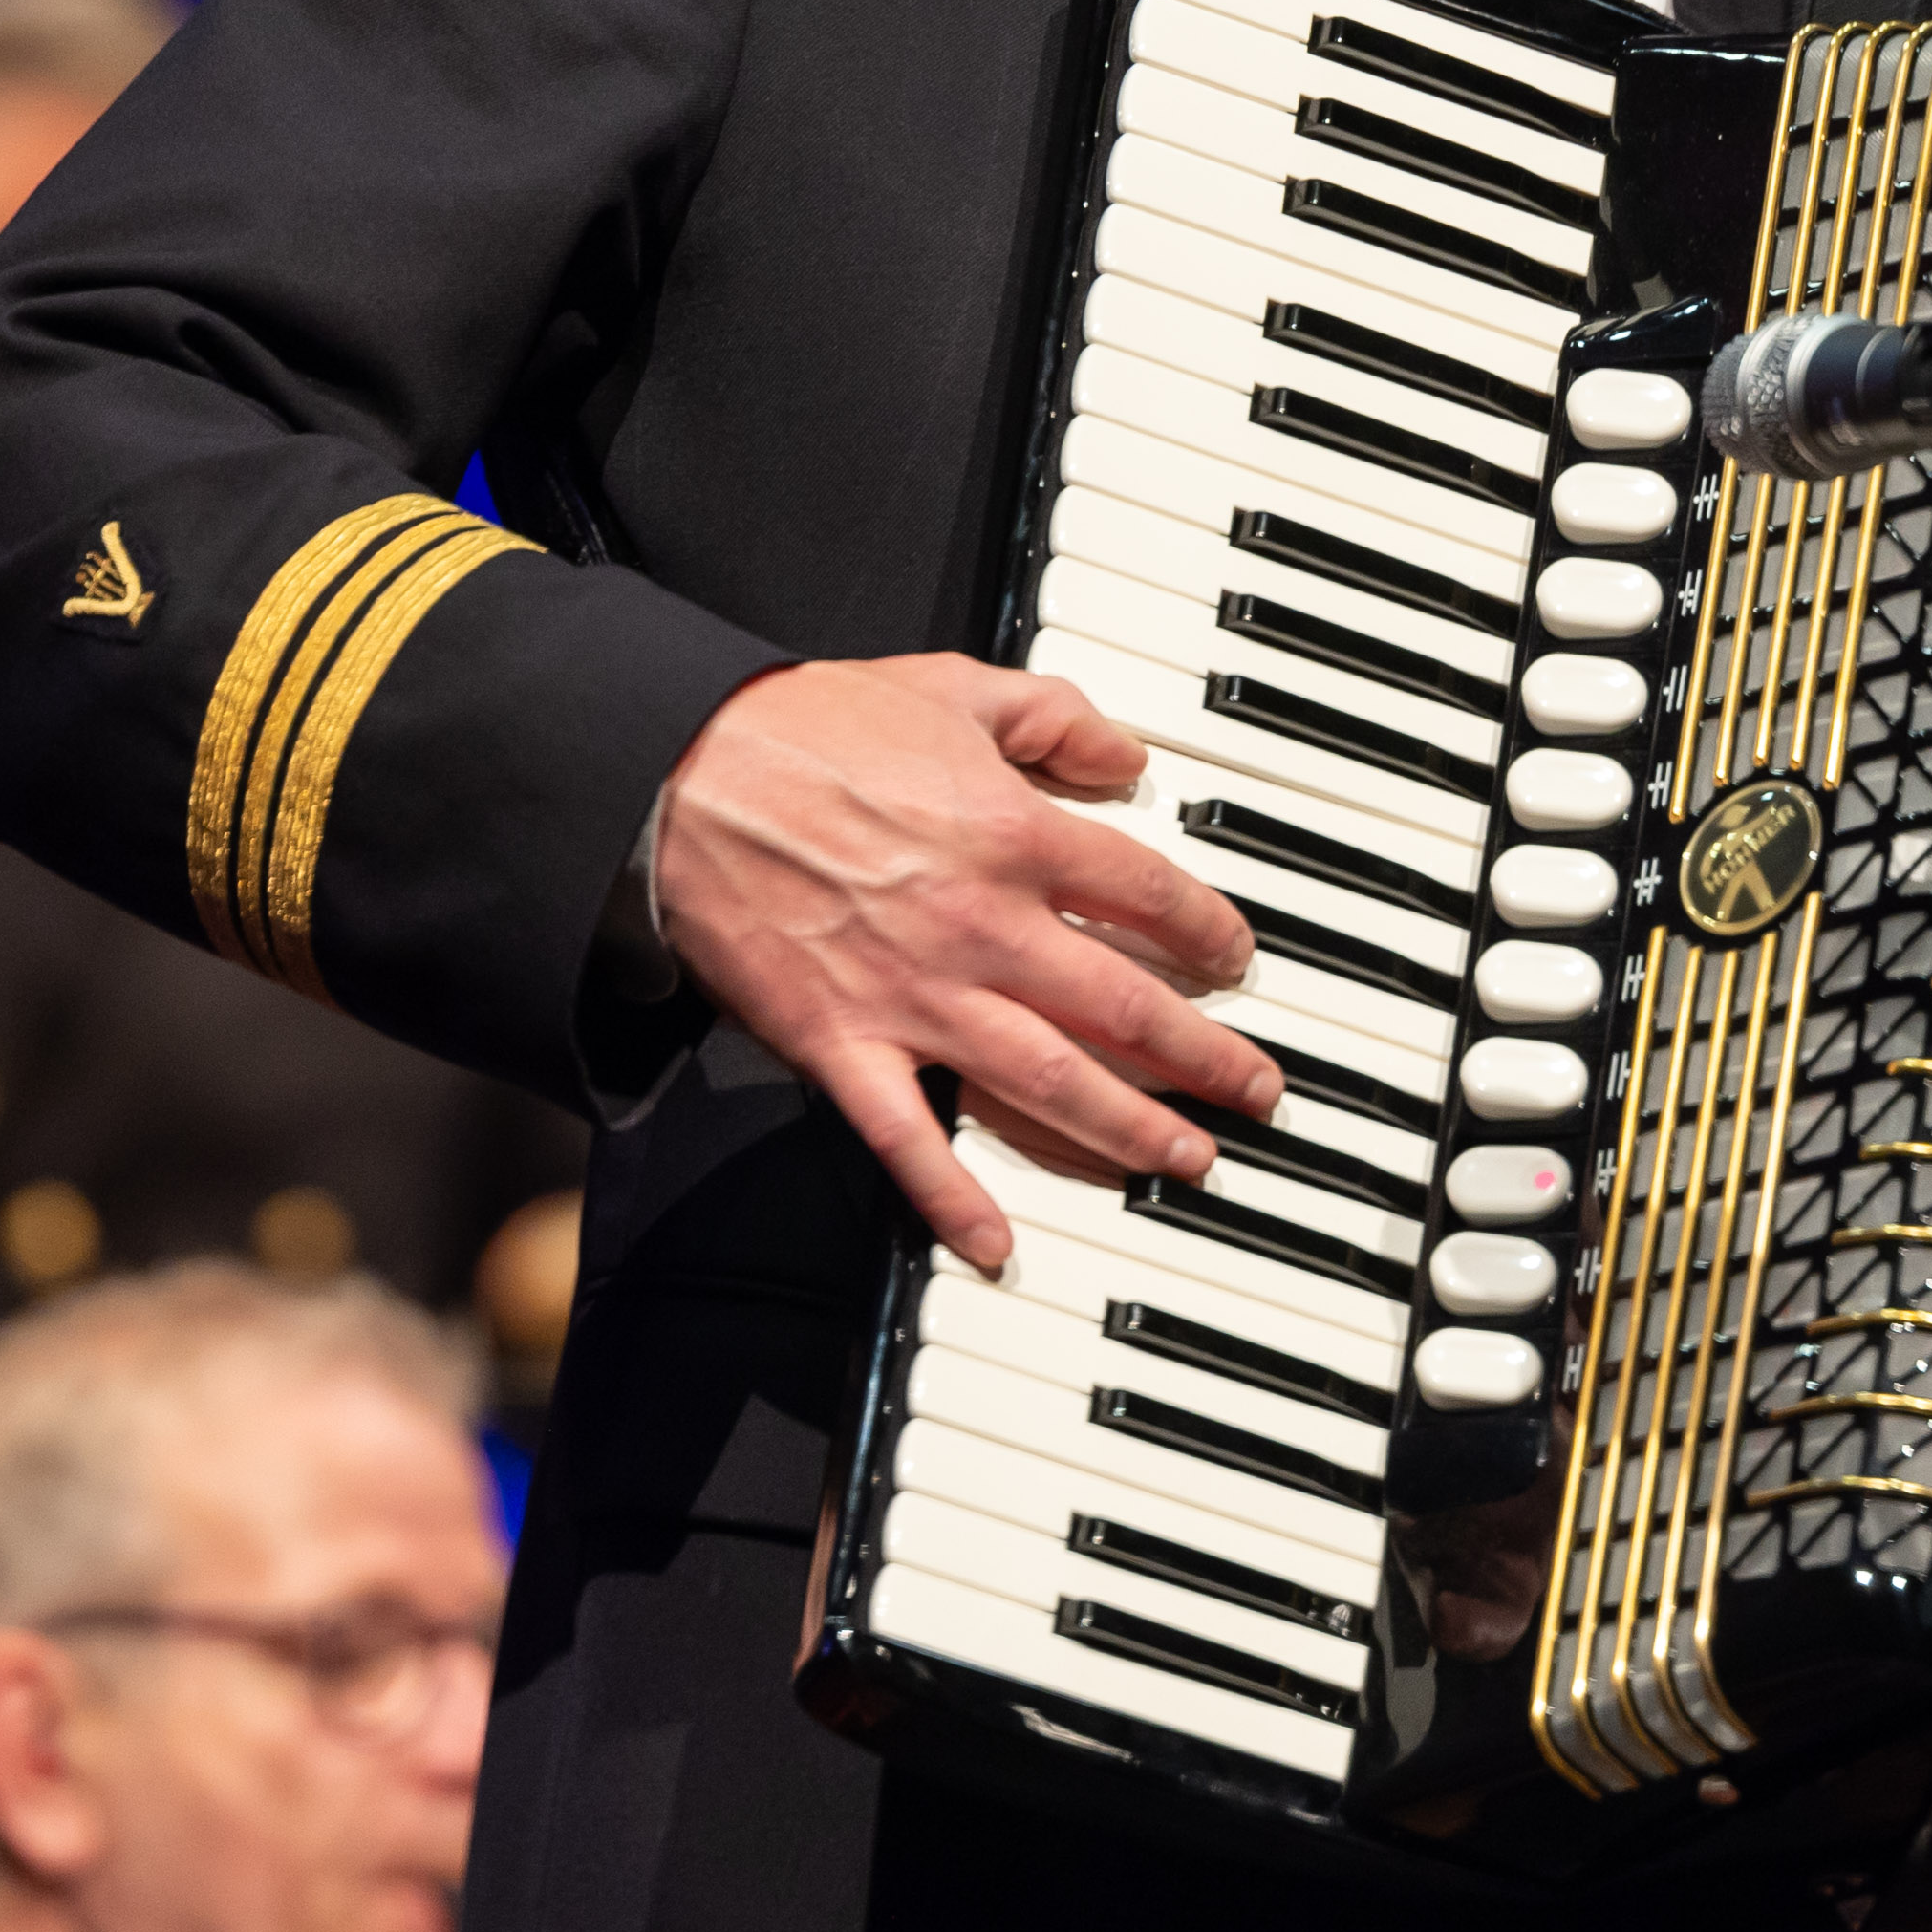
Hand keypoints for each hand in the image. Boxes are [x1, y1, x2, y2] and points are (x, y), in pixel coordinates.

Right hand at [648, 656, 1277, 1264]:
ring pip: (1047, 1079)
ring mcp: (913, 995)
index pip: (1149, 896)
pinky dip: (952, 1197)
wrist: (676, 773)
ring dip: (1128, 1128)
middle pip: (1123, 1006)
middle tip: (1256, 1090)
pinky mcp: (841, 1043)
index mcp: (1014, 836)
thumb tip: (1124, 756)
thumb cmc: (804, 727)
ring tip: (1188, 1160)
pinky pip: (906, 1137)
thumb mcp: (950, 686)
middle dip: (1204, 1056)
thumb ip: (1051, 716)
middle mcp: (980, 926)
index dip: (1209, 931)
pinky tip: (998, 1245)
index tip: (1235, 958)